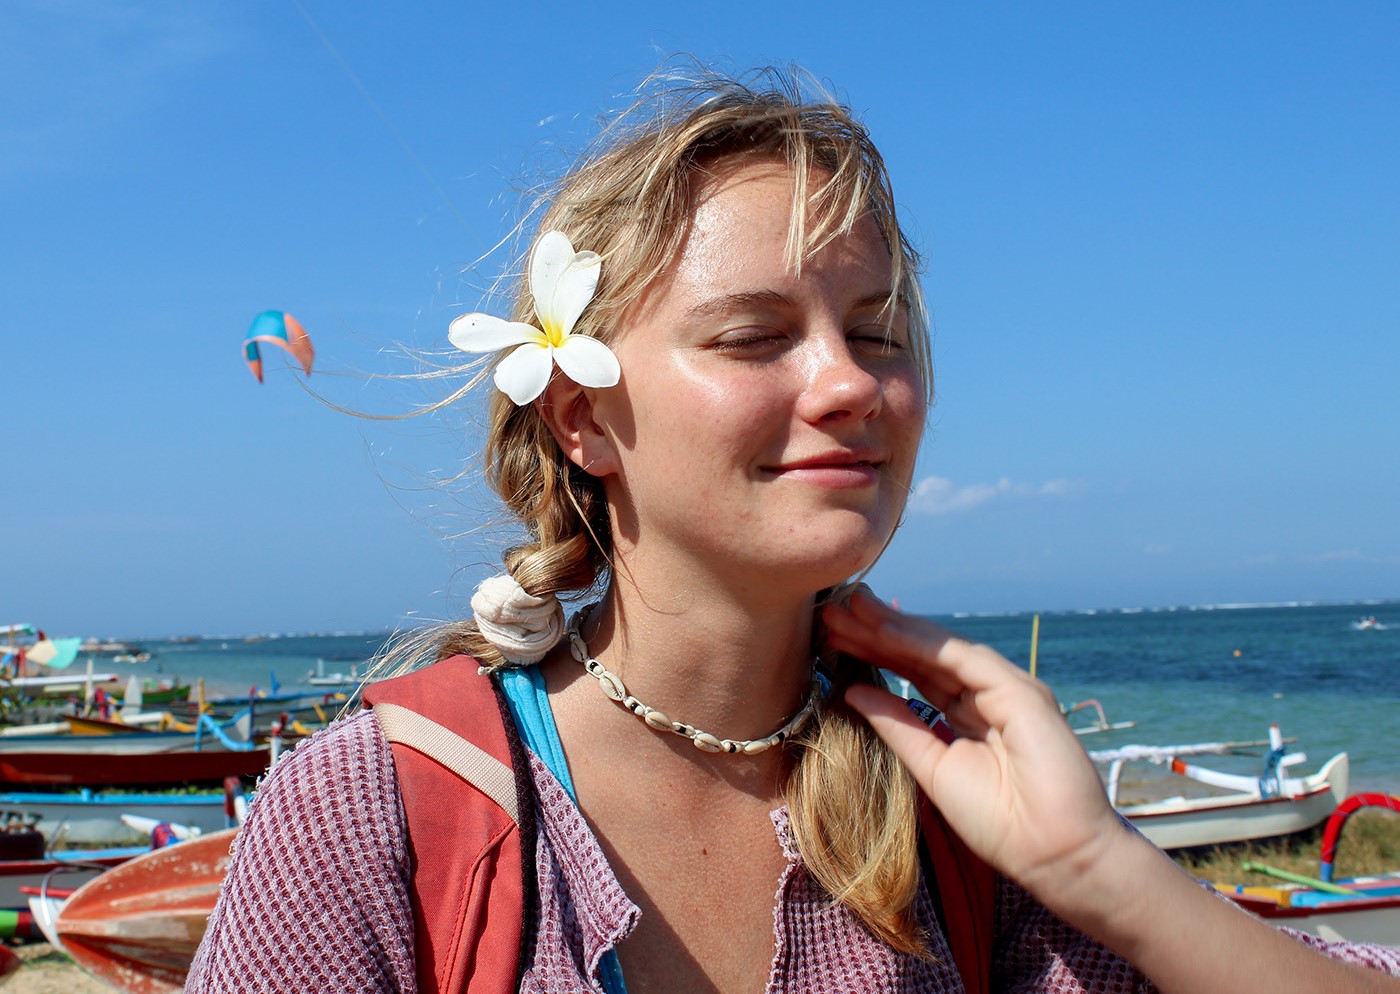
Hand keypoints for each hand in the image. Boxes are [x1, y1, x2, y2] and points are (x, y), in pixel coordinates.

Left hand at [823, 591, 1123, 895]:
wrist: (1054, 854)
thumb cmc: (1000, 822)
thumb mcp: (932, 768)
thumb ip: (898, 727)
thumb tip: (853, 691)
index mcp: (969, 714)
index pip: (915, 673)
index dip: (875, 653)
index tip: (833, 638)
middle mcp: (987, 694)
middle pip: (923, 655)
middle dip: (877, 633)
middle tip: (832, 610)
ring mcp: (1006, 689)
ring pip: (940, 649)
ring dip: (893, 628)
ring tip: (851, 608)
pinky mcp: (1021, 692)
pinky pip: (964, 660)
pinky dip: (923, 643)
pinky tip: (885, 630)